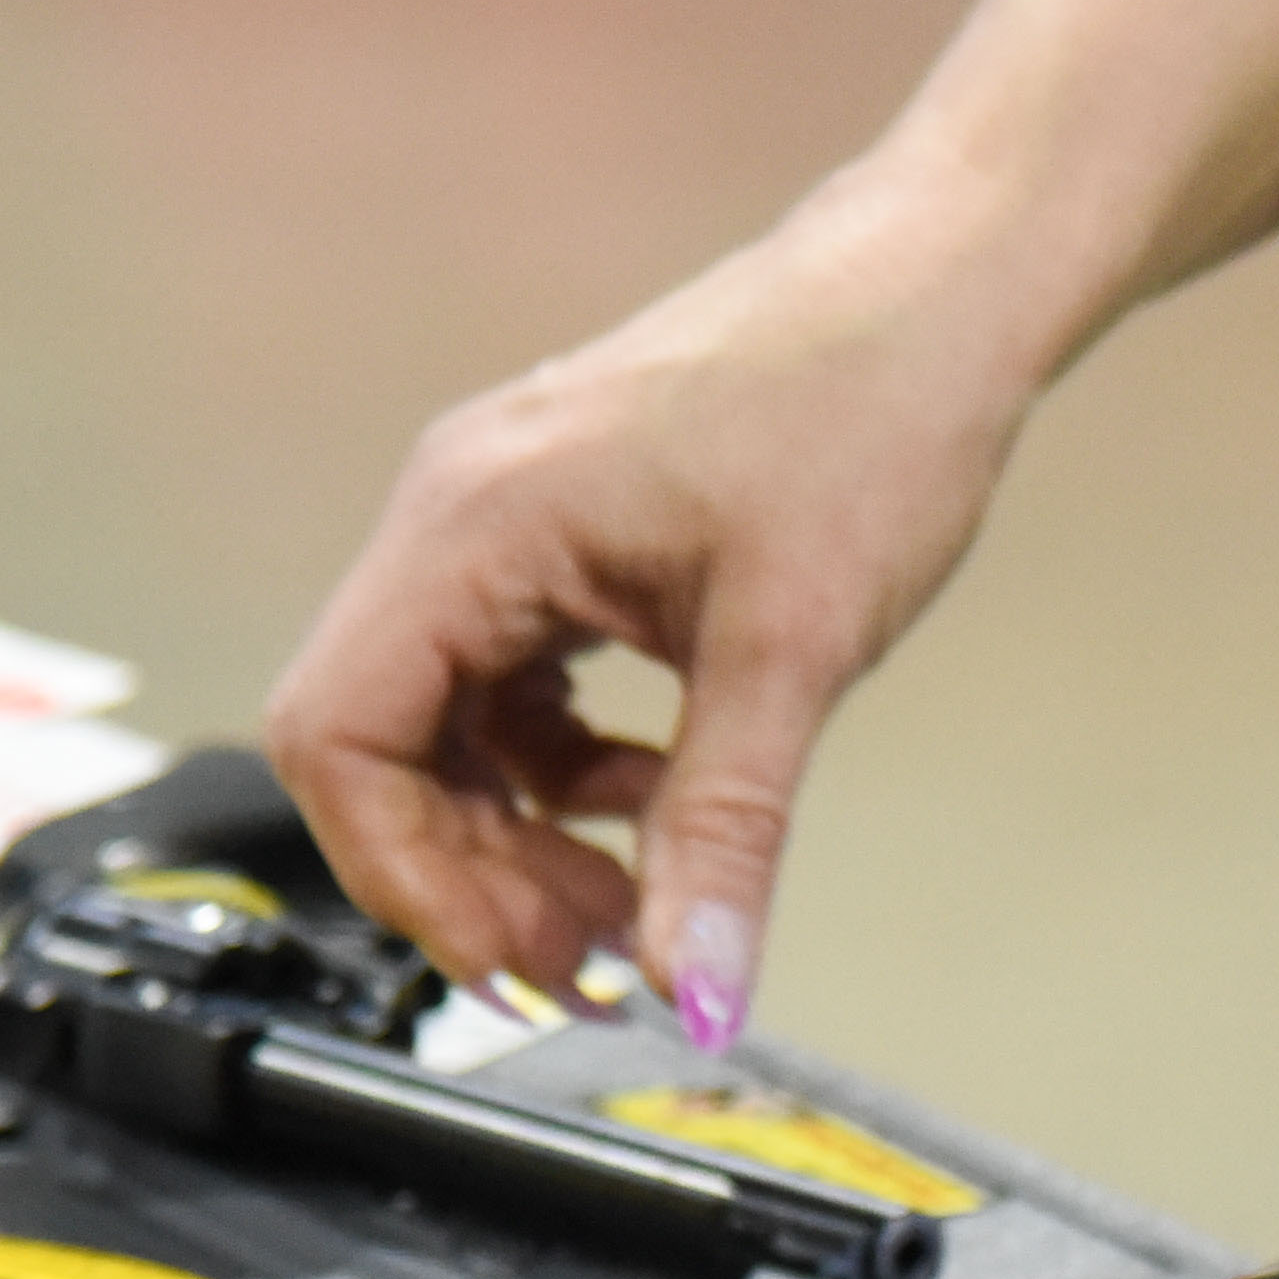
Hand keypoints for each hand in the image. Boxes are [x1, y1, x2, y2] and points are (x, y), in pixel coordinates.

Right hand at [268, 188, 1045, 1045]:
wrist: (943, 294)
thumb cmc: (867, 406)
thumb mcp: (792, 651)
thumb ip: (724, 831)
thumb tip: (694, 984)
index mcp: (473, 523)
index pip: (335, 735)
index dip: (403, 875)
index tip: (510, 960)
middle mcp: (460, 514)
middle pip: (378, 743)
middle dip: (468, 872)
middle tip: (585, 962)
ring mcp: (506, 522)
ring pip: (444, 724)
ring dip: (516, 832)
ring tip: (626, 907)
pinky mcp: (563, 536)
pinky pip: (510, 685)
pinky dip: (561, 769)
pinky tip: (652, 797)